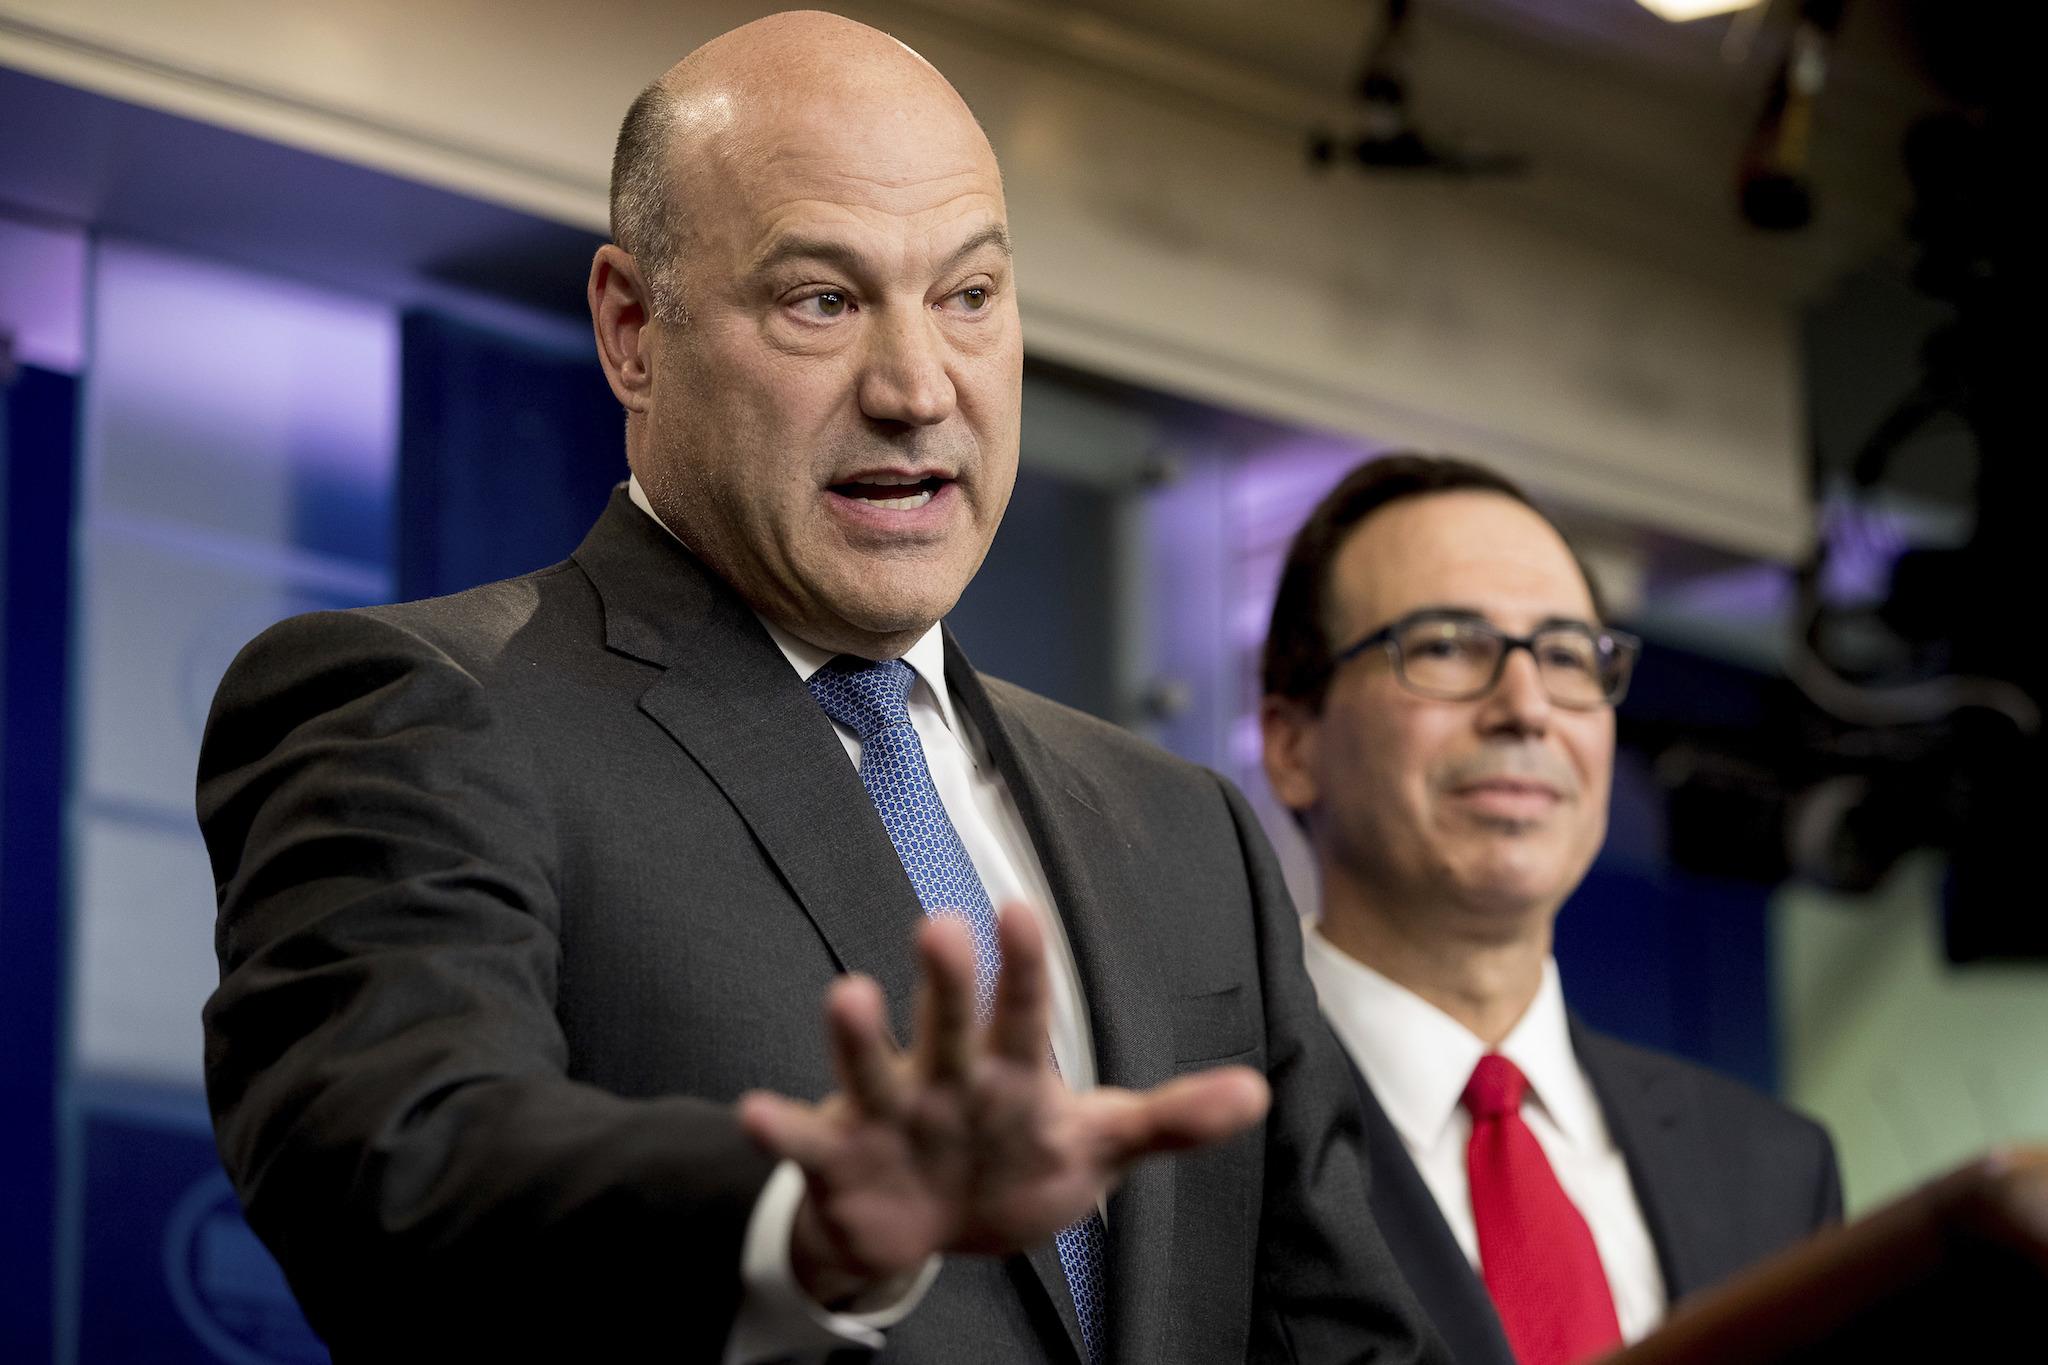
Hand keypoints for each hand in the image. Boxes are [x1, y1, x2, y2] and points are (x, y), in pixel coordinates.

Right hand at [736, 905, 1269, 1306]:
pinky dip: (782, 1130)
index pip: (1024, 1010)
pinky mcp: (840, 1161)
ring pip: (872, 1069)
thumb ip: (1170, 1119)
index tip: (1019, 908)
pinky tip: (758, 1112)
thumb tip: (1259, 1093)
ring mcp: (889, 1115)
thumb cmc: (1012, 1164)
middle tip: (940, 922)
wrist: (924, 1227)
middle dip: (945, 981)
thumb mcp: (1097, 1145)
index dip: (1024, 965)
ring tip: (845, 993)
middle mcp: (946, 1078)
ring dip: (857, 1037)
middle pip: (948, 1023)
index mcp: (1011, 1071)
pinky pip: (807, 1144)